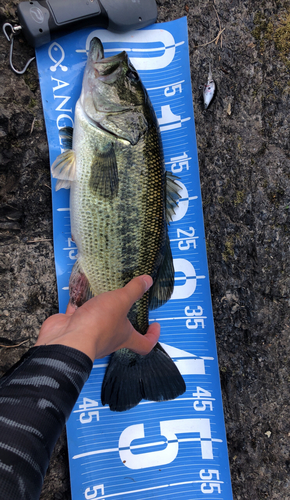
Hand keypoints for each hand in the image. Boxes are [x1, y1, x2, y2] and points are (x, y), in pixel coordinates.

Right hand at [35, 275, 159, 361]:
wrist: (67, 339)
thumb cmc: (97, 325)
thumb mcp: (121, 301)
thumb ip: (134, 290)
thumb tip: (148, 281)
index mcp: (124, 337)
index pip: (144, 344)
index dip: (152, 336)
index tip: (155, 325)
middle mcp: (108, 338)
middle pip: (120, 331)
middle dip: (123, 317)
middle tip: (126, 302)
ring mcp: (89, 333)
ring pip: (97, 320)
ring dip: (100, 307)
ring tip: (103, 291)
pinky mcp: (73, 325)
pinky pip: (77, 311)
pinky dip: (78, 300)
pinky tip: (79, 288)